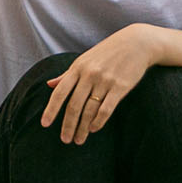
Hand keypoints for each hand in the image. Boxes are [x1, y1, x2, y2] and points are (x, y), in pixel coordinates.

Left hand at [40, 26, 159, 144]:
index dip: (51, 110)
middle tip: (65, 140)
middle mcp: (89, 75)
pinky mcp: (121, 87)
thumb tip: (49, 84)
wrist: (137, 42)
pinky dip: (99, 121)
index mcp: (77, 68)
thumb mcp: (84, 59)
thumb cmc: (107, 52)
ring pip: (89, 110)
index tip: (44, 124)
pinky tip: (93, 129)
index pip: (59, 92)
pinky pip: (106, 109)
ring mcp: (105, 81)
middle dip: (68, 125)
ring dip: (83, 128)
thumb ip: (67, 74)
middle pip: (74, 105)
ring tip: (78, 139)